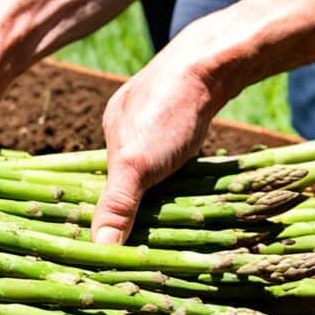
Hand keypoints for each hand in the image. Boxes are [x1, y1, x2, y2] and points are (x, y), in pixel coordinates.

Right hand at [93, 52, 226, 244]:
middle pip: (132, 181)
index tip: (116, 246)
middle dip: (139, 210)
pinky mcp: (193, 122)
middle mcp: (133, 129)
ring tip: (176, 222)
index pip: (101, 188)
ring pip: (161, 173)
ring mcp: (163, 124)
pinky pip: (186, 161)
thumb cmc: (169, 112)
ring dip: (167, 197)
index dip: (108, 216)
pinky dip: (188, 179)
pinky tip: (198, 191)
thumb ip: (118, 206)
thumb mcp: (136, 166)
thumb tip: (99, 249)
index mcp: (110, 136)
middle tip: (150, 240)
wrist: (216, 64)